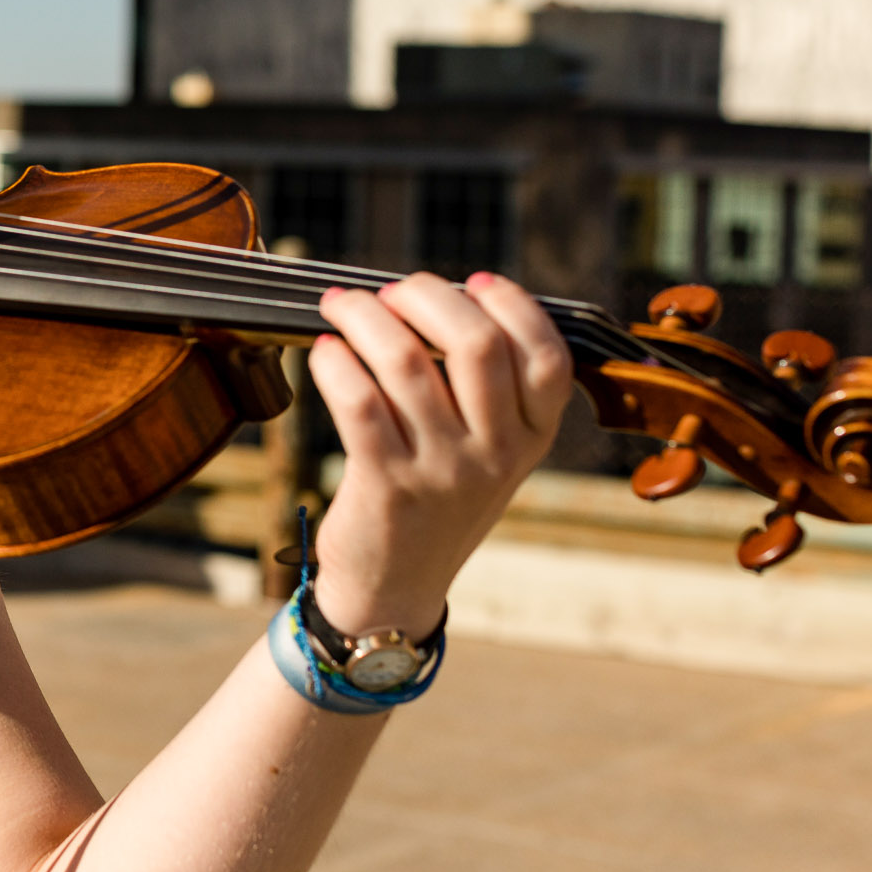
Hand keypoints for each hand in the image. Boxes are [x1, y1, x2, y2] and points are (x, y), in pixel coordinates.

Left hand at [306, 272, 571, 639]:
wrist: (393, 590)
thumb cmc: (435, 502)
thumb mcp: (487, 454)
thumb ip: (486, 389)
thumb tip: (439, 299)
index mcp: (534, 440)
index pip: (547, 355)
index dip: (511, 303)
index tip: (471, 281)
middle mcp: (497, 455)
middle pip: (477, 343)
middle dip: (426, 296)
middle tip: (392, 292)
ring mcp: (443, 472)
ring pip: (407, 362)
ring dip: (366, 317)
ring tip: (343, 306)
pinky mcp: (386, 485)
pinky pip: (359, 402)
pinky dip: (335, 363)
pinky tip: (324, 350)